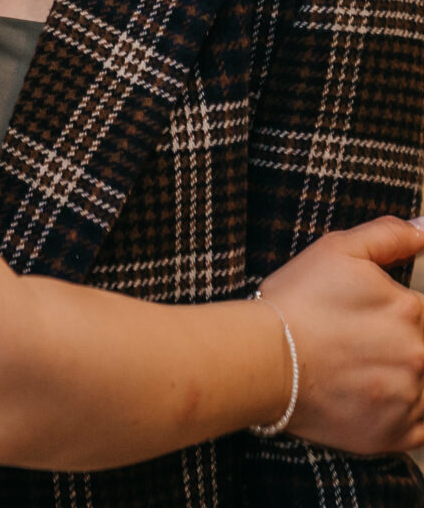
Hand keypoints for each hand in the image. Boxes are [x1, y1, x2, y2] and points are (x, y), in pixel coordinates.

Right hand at [259, 216, 423, 452]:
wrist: (264, 359)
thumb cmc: (297, 302)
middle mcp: (419, 357)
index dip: (393, 314)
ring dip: (401, 378)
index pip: (421, 313)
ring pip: (423, 387)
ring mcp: (410, 400)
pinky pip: (420, 427)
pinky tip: (369, 397)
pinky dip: (402, 414)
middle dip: (396, 345)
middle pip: (421, 349)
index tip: (368, 321)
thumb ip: (389, 236)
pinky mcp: (397, 435)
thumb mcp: (339, 250)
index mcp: (410, 311)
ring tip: (360, 370)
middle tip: (356, 344)